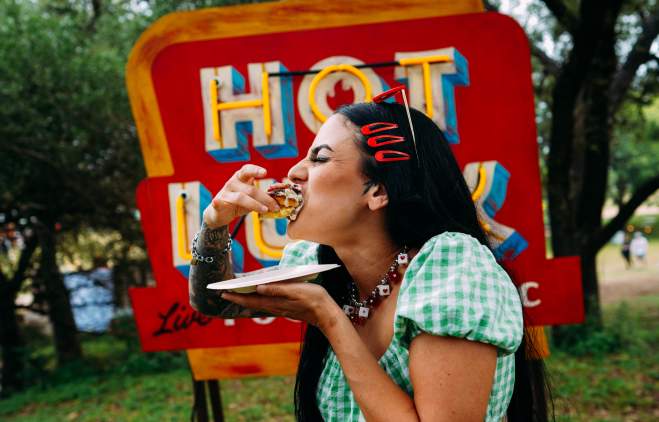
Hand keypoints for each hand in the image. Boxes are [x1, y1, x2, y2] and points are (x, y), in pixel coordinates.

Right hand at [203, 164, 280, 227]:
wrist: (219, 213)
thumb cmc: (238, 203)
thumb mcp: (252, 199)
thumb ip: (262, 198)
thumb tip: (281, 202)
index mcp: (241, 178)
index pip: (247, 170)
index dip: (255, 170)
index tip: (265, 173)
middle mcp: (232, 183)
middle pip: (250, 189)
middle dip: (265, 198)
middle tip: (276, 206)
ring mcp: (225, 192)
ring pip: (241, 198)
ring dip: (255, 204)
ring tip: (265, 210)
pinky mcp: (217, 203)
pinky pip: (219, 202)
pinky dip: (219, 202)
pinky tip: (217, 202)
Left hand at [220, 281, 343, 329]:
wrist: (327, 314)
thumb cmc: (314, 299)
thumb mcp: (297, 290)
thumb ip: (278, 289)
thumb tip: (258, 287)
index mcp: (276, 301)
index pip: (251, 298)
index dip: (237, 295)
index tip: (223, 292)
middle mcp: (275, 307)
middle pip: (252, 302)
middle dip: (238, 298)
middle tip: (224, 293)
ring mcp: (280, 309)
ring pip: (258, 304)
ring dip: (246, 300)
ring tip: (237, 294)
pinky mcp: (286, 308)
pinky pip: (266, 305)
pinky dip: (257, 301)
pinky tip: (257, 298)